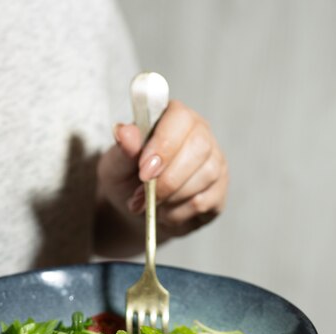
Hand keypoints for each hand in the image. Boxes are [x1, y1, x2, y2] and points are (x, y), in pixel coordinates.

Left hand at [97, 100, 227, 239]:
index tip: (144, 171)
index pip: (180, 118)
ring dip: (171, 198)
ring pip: (205, 175)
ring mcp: (215, 162)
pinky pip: (204, 202)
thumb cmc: (127, 179)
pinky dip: (178, 213)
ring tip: (152, 204)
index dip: (164, 145)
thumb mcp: (116, 165)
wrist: (138, 208)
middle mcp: (201, 134)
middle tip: (142, 197)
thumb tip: (124, 133)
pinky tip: (166, 212)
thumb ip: (123, 149)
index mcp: (174, 117)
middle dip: (168, 179)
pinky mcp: (219, 190)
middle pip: (199, 147)